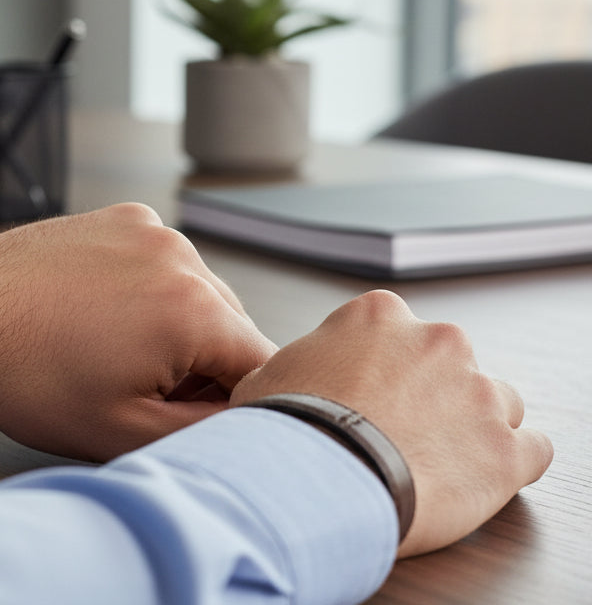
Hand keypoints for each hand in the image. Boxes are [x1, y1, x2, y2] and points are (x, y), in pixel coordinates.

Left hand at [0, 203, 274, 460]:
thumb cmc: (27, 378)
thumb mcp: (122, 430)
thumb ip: (204, 429)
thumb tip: (247, 419)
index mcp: (194, 311)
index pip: (260, 366)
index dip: (234, 403)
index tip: (190, 416)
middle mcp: (182, 256)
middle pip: (232, 326)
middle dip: (204, 364)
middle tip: (142, 389)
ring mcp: (151, 229)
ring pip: (199, 292)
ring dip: (177, 325)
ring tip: (113, 350)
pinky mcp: (122, 217)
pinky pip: (162, 262)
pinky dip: (148, 290)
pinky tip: (101, 314)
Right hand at [229, 289, 553, 556]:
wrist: (312, 485)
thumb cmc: (285, 433)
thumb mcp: (269, 376)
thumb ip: (303, 364)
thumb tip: (295, 377)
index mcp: (378, 316)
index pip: (396, 331)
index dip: (381, 367)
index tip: (369, 394)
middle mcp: (438, 342)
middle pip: (451, 363)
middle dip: (432, 394)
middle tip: (397, 432)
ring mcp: (479, 394)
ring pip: (497, 403)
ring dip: (473, 428)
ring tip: (434, 463)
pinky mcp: (506, 451)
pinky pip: (532, 450)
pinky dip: (510, 465)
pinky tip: (475, 480)